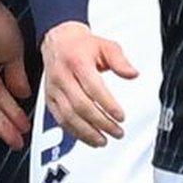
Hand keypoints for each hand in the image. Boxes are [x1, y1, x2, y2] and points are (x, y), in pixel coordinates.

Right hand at [39, 21, 135, 146]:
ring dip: (87, 132)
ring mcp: (54, 88)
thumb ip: (120, 60)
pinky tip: (87, 137)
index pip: (93, 88)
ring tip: (103, 140)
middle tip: (117, 132)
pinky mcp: (49, 98)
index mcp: (77, 62)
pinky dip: (74, 131)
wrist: (57, 41)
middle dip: (101, 123)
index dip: (108, 105)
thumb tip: (132, 74)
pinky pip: (60, 118)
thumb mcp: (105, 46)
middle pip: (81, 105)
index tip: (121, 117)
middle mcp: (62, 76)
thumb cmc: (81, 45)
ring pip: (68, 116)